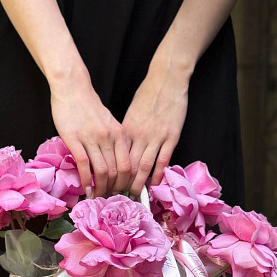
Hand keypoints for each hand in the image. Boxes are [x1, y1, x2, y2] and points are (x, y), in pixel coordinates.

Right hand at [49, 67, 130, 196]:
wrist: (72, 87)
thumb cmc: (89, 107)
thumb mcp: (109, 124)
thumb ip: (114, 142)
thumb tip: (116, 165)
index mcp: (120, 134)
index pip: (129, 165)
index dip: (127, 183)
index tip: (123, 192)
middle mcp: (108, 137)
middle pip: (118, 171)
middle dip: (115, 189)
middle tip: (110, 198)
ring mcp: (91, 138)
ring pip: (102, 171)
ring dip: (101, 188)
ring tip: (98, 196)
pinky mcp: (74, 139)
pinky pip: (84, 165)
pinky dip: (86, 181)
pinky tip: (86, 189)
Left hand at [122, 57, 189, 196]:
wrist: (167, 79)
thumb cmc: (147, 95)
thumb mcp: (130, 115)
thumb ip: (125, 134)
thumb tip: (117, 151)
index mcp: (126, 130)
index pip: (115, 158)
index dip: (109, 174)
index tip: (105, 186)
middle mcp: (139, 135)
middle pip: (127, 165)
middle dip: (121, 184)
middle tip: (116, 197)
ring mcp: (156, 136)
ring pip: (143, 166)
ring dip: (138, 184)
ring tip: (133, 196)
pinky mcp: (171, 136)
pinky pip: (162, 160)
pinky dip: (157, 175)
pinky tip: (153, 185)